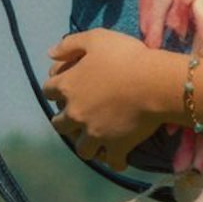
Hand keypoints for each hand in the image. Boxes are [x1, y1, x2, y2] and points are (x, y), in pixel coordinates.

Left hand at [43, 29, 178, 166]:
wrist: (154, 82)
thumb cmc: (125, 56)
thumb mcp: (95, 39)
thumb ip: (70, 44)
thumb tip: (50, 54)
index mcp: (68, 86)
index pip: (48, 91)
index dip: (56, 89)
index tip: (65, 88)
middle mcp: (76, 113)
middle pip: (59, 125)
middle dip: (65, 122)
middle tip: (77, 118)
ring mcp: (95, 133)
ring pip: (82, 149)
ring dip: (87, 145)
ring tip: (96, 141)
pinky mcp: (116, 147)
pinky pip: (113, 162)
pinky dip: (116, 161)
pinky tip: (120, 157)